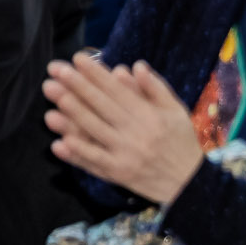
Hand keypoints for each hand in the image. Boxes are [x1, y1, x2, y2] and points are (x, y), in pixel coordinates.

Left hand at [43, 52, 205, 205]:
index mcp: (150, 116)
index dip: (96, 74)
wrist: (193, 185)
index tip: (77, 58)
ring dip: (71, 115)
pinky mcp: (119, 175)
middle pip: (101, 107)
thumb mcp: (176, 111)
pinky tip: (58, 143)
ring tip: (52, 99)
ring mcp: (126, 155)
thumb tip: (134, 65)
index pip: (118, 91)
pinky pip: (94, 163)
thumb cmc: (182, 142)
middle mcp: (137, 134)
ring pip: (94, 132)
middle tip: (54, 70)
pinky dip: (77, 154)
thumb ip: (155, 88)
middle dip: (76, 87)